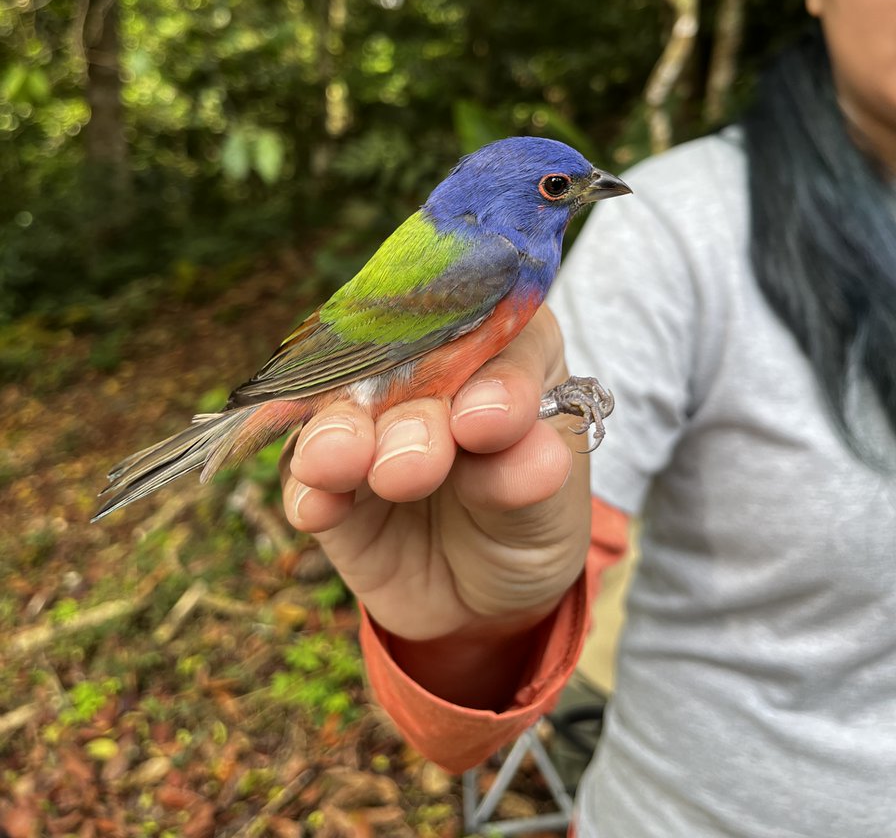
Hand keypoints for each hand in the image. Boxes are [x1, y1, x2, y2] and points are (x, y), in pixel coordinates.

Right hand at [279, 305, 591, 695]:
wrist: (485, 607)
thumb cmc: (526, 525)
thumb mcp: (549, 505)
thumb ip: (532, 473)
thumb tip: (535, 455)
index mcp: (495, 352)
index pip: (491, 332)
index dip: (485, 373)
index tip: (486, 421)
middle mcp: (422, 376)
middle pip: (403, 367)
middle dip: (410, 417)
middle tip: (418, 463)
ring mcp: (367, 427)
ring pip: (342, 413)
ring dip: (342, 435)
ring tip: (346, 461)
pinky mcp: (325, 485)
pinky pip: (304, 481)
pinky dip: (310, 491)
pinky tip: (320, 507)